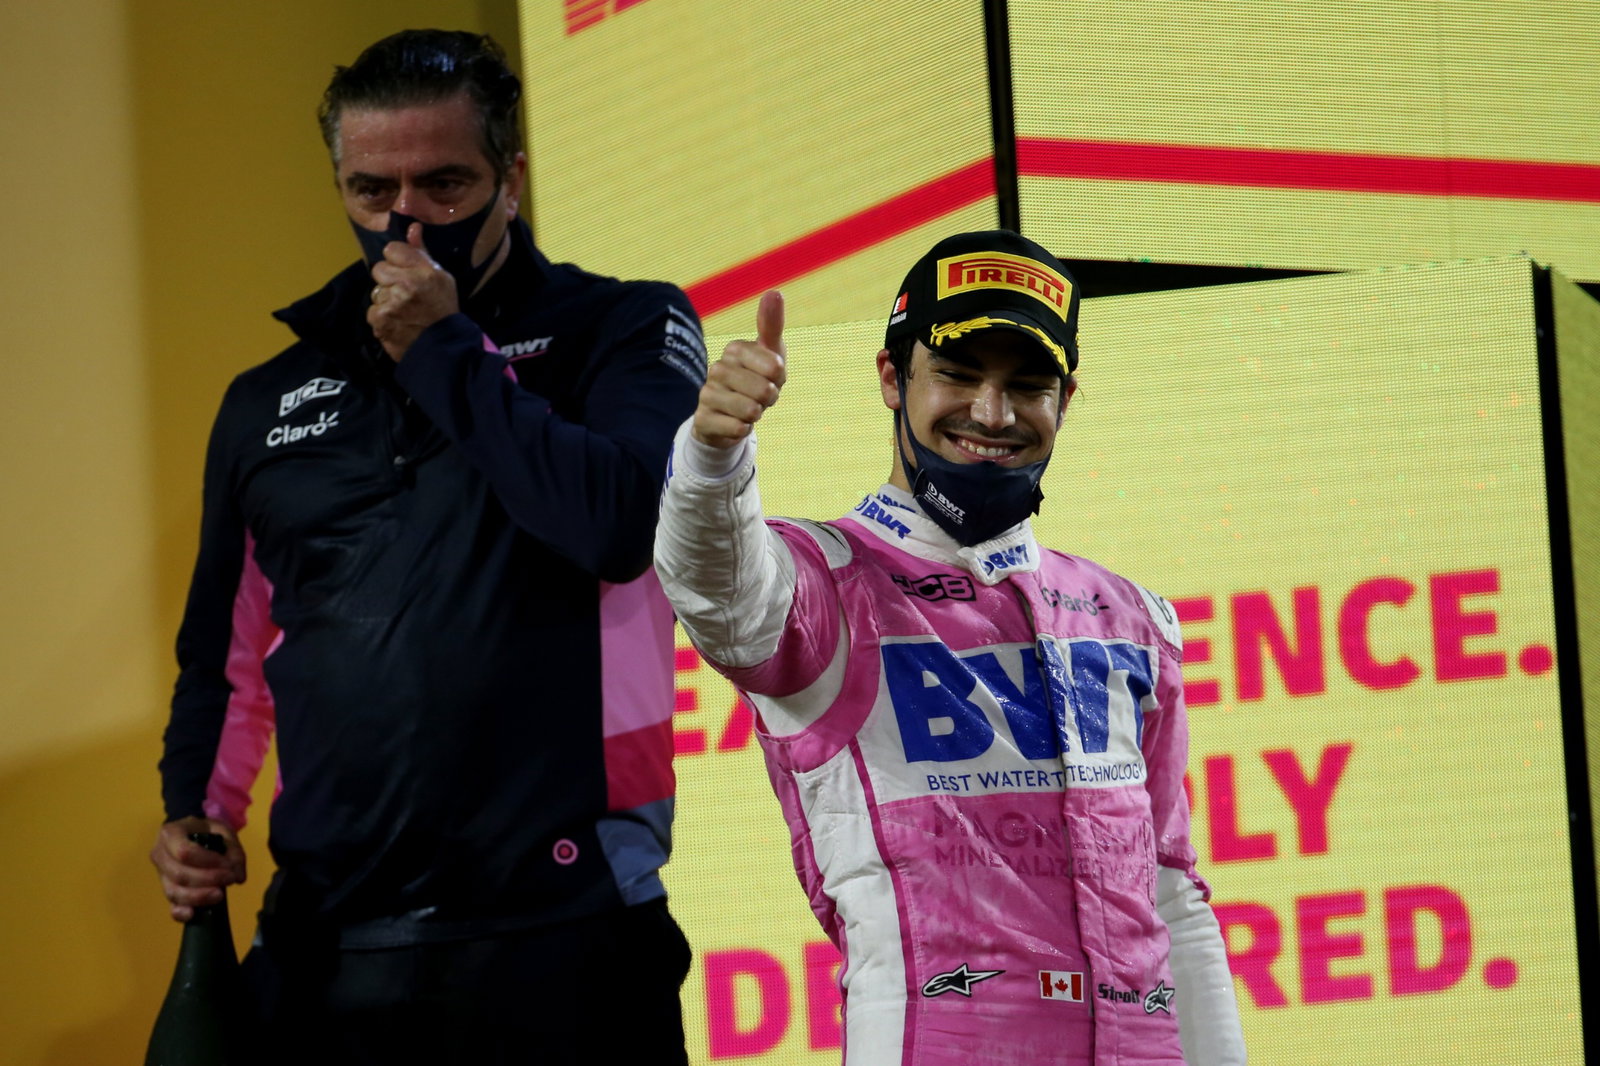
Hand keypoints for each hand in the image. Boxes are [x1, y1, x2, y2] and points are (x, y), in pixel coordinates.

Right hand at [149, 816, 245, 921]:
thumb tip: (238, 877)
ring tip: (219, 895)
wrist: (191, 833)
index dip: (207, 861)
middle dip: (207, 880)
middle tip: (229, 879)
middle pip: (179, 874)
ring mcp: (160, 874)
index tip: (227, 865)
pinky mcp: (167, 889)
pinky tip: (193, 914)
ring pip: (173, 891)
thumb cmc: (206, 830)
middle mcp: (159, 855)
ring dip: (198, 897)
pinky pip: (170, 904)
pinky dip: (180, 912)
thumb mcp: (223, 831)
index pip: (184, 852)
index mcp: (170, 834)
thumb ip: (234, 851)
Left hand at [366, 224, 459, 361]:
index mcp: (423, 272)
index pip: (391, 249)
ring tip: (403, 311)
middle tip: (405, 293)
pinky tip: (397, 323)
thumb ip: (421, 252)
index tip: (407, 272)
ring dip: (386, 300)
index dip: (397, 261)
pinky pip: (373, 311)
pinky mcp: (380, 322)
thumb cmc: (442, 308)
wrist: (442, 347)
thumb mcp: (440, 277)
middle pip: (379, 269)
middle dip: (389, 279)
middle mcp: (405, 286)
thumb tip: (412, 226)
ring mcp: (390, 305)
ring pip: (376, 291)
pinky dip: (382, 317)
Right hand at [692, 290, 786, 448]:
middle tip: (760, 397)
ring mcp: (707, 394)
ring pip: (750, 411)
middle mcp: (717, 368)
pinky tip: (736, 423)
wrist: (728, 416)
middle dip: (769, 399)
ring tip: (748, 409)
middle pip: (764, 391)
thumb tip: (774, 291)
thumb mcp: (770, 353)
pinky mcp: (702, 419)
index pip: (775, 367)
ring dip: (757, 415)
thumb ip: (771, 324)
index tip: (770, 377)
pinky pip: (737, 429)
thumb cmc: (756, 379)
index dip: (779, 379)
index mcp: (734, 349)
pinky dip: (744, 430)